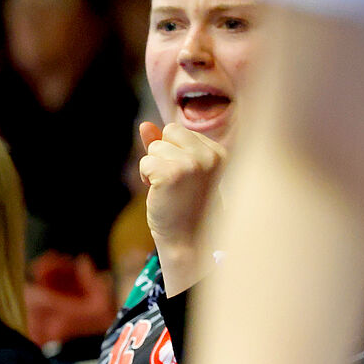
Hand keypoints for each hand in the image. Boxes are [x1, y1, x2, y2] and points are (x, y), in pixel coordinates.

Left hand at [139, 121, 224, 255]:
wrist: (188, 239)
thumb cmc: (184, 206)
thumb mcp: (180, 170)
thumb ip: (164, 145)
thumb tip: (144, 125)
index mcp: (218, 151)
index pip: (179, 131)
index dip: (172, 153)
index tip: (184, 178)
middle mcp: (209, 154)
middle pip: (168, 132)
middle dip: (161, 155)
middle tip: (174, 183)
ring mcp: (192, 163)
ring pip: (154, 147)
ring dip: (153, 168)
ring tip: (169, 190)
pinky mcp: (173, 173)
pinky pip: (145, 163)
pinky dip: (145, 178)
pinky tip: (160, 193)